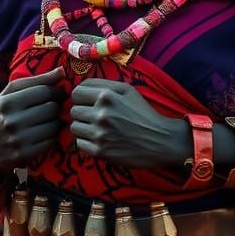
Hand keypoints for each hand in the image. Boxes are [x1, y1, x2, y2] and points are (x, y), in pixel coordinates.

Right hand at [0, 68, 64, 181]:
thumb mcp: (8, 94)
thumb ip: (35, 81)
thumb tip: (62, 71)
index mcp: (7, 103)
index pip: (44, 91)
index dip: (56, 91)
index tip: (58, 93)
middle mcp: (11, 121)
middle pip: (51, 108)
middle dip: (56, 107)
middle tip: (53, 108)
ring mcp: (18, 140)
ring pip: (54, 125)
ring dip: (56, 122)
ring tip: (48, 121)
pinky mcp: (24, 155)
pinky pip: (51, 141)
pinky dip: (51, 136)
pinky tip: (43, 134)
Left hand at [70, 78, 184, 169]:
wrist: (160, 140)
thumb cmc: (143, 113)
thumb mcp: (127, 90)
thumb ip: (102, 84)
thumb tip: (81, 85)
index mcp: (106, 96)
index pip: (76, 93)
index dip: (80, 97)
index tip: (87, 102)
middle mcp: (101, 114)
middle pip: (73, 111)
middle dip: (83, 112)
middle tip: (95, 116)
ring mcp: (100, 134)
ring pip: (74, 127)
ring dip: (84, 127)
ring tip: (98, 128)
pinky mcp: (100, 151)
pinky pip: (80, 143)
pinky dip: (87, 142)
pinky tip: (100, 140)